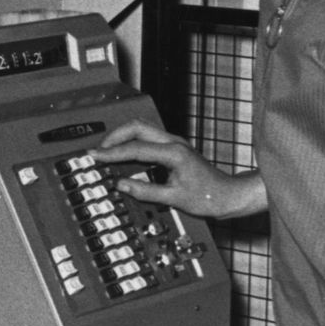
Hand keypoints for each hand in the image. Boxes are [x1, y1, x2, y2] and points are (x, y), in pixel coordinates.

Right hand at [90, 120, 266, 218]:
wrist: (228, 195)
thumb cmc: (209, 197)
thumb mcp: (174, 199)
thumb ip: (145, 192)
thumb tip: (121, 185)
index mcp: (173, 153)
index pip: (136, 148)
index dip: (113, 152)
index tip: (96, 155)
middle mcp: (173, 143)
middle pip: (136, 126)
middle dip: (114, 136)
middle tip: (99, 150)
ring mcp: (174, 142)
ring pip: (142, 127)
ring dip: (123, 135)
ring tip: (107, 149)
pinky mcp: (173, 147)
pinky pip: (147, 136)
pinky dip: (131, 141)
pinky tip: (124, 152)